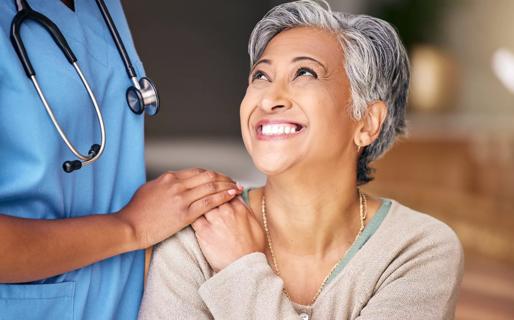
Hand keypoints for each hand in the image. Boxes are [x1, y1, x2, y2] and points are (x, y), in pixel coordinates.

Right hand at [117, 168, 241, 248]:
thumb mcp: (149, 190)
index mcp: (169, 178)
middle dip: (223, 178)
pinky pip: (210, 202)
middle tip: (233, 181)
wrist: (129, 226)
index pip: (197, 171)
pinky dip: (224, 196)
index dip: (212, 174)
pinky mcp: (185, 213)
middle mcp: (177, 184)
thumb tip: (175, 183)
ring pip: (211, 186)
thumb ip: (165, 185)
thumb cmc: (136, 212)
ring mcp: (182, 198)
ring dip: (227, 185)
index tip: (220, 177)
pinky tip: (233, 195)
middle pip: (207, 176)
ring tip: (237, 187)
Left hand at [192, 197, 264, 271]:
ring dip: (198, 202)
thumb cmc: (250, 250)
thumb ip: (246, 210)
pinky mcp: (203, 232)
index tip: (216, 191)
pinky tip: (189, 215)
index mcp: (239, 209)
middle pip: (212, 194)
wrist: (243, 267)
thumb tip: (239, 198)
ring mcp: (214, 221)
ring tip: (194, 204)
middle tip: (203, 195)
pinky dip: (191, 214)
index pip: (226, 190)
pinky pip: (193, 217)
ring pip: (202, 203)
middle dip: (207, 193)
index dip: (220, 190)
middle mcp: (226, 212)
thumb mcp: (255, 225)